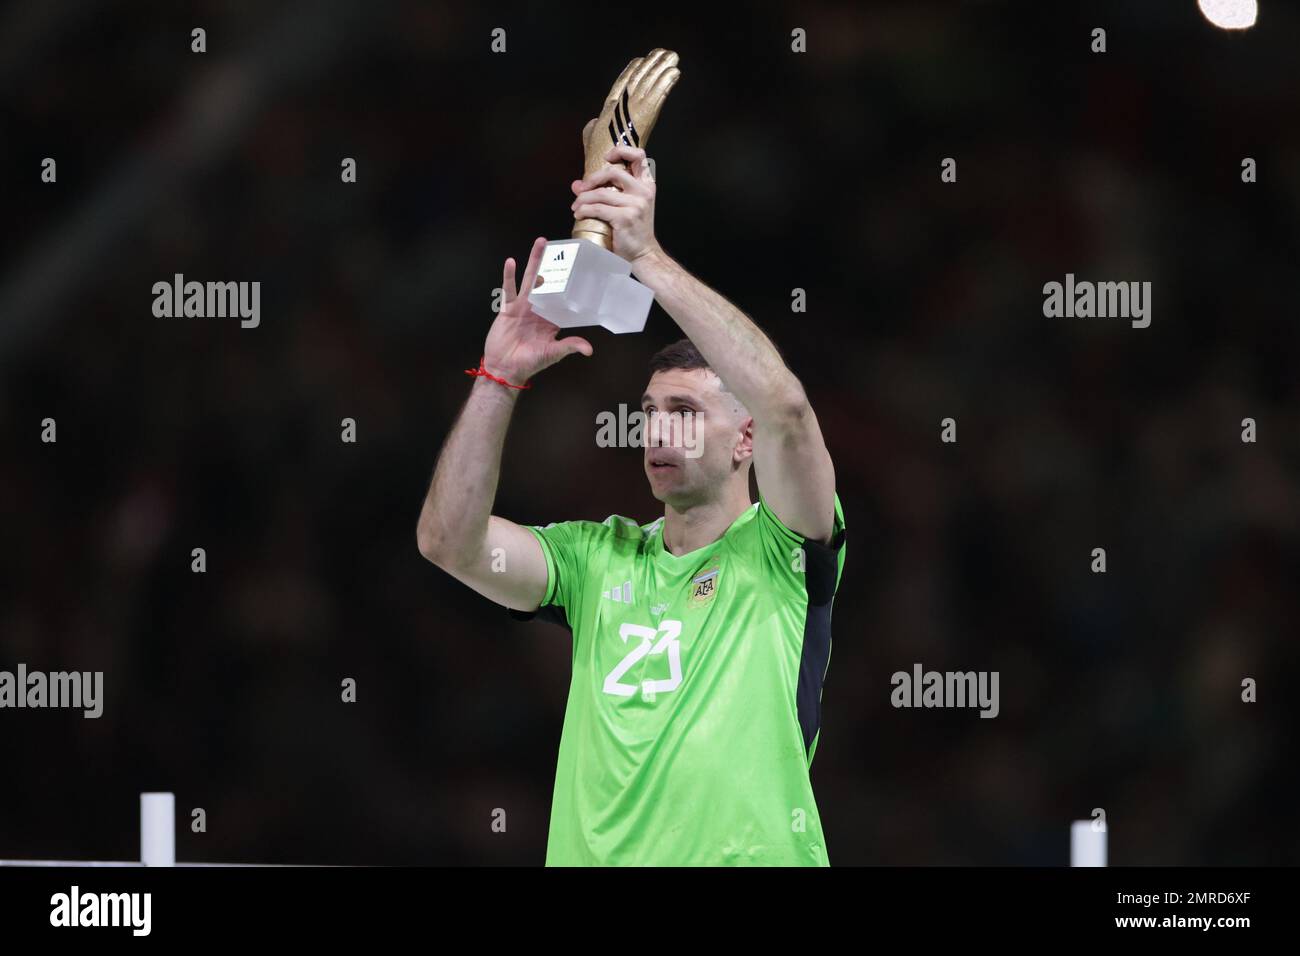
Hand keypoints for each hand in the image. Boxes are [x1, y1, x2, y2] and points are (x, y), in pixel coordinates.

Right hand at [482, 237, 592, 382]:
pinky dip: (509, 275)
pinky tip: (511, 262)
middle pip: (547, 281)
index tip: (580, 268)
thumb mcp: (552, 353)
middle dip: (553, 264)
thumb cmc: (530, 362)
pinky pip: (508, 289)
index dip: (571, 284)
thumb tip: (589, 349)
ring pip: (530, 279)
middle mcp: (538, 309)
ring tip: (540, 243)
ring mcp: (522, 306)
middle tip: (559, 246)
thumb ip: (569, 346)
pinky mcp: (508, 308)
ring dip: (534, 261)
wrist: (505, 368)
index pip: (564, 297)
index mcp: (551, 318)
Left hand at [570, 144, 662, 263]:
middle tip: (581, 189)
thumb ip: (604, 192)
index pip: (639, 156)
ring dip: (583, 199)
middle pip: (613, 172)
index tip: (606, 159)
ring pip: (601, 193)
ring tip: (576, 206)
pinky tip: (579, 214)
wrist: (643, 254)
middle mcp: (644, 191)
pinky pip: (597, 208)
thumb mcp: (625, 206)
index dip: (621, 151)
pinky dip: (584, 210)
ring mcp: (636, 204)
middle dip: (591, 180)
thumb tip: (576, 185)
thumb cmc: (633, 230)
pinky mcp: (625, 218)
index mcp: (646, 185)